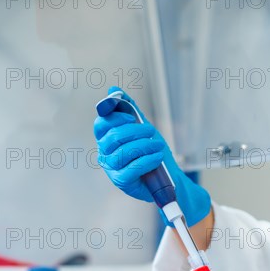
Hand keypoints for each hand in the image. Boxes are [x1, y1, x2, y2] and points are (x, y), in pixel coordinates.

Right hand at [94, 86, 210, 226]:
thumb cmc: (151, 152)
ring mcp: (111, 169)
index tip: (132, 118)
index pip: (101, 124)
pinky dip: (147, 160)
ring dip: (144, 146)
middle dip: (135, 131)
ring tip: (157, 146)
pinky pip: (131, 169)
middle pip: (112, 137)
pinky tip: (157, 157)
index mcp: (106, 139)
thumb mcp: (142, 127)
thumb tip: (113, 88)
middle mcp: (105, 154)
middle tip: (151, 131)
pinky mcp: (122, 182)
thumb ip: (129, 108)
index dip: (116, 118)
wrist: (168, 176)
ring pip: (122, 153)